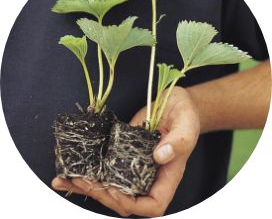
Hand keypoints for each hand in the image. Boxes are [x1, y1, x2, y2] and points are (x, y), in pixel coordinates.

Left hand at [52, 86, 199, 216]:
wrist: (174, 103)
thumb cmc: (186, 115)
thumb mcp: (186, 125)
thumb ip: (178, 141)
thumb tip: (160, 156)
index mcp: (168, 174)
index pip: (153, 204)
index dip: (133, 203)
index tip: (115, 189)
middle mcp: (150, 174)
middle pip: (125, 198)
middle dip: (101, 193)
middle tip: (81, 179)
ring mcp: (135, 164)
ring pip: (112, 185)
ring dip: (88, 185)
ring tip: (65, 179)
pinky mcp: (123, 151)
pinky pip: (107, 166)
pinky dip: (89, 168)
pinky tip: (72, 167)